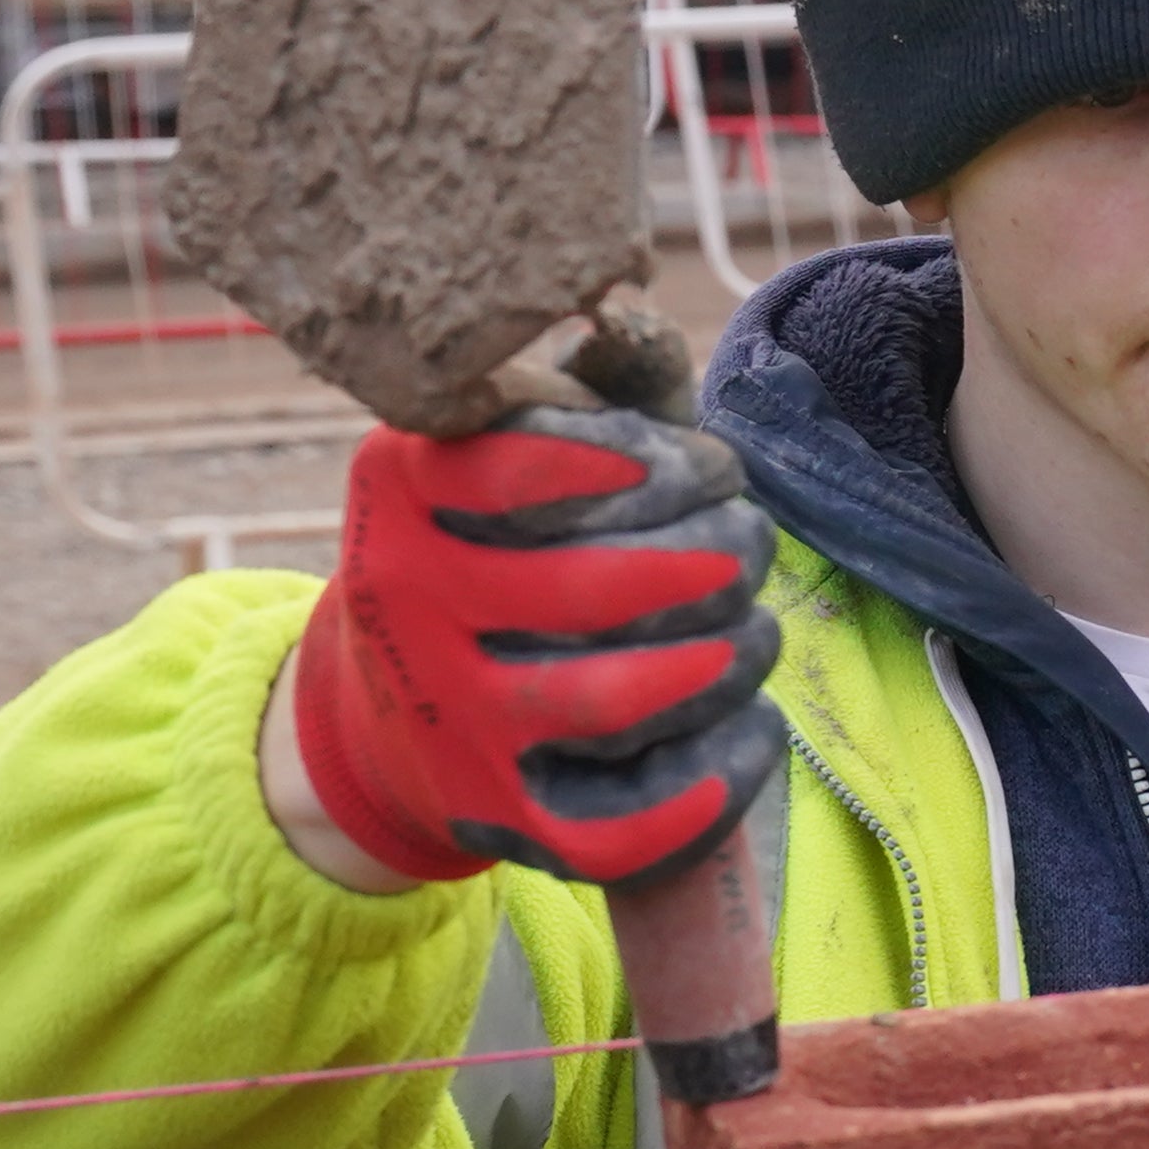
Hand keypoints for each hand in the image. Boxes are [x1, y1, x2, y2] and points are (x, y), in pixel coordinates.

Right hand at [274, 407, 782, 893]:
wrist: (396, 714)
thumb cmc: (501, 552)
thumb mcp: (532, 448)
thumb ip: (597, 387)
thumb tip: (633, 324)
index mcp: (401, 489)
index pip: (531, 463)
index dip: (648, 465)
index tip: (699, 466)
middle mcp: (404, 606)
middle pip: (601, 588)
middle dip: (718, 556)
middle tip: (746, 545)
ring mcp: (446, 722)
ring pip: (617, 701)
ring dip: (727, 658)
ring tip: (752, 632)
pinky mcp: (495, 823)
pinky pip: (621, 824)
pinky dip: (714, 776)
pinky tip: (749, 727)